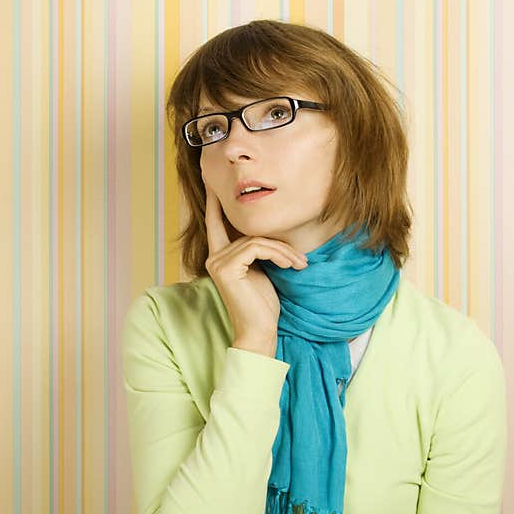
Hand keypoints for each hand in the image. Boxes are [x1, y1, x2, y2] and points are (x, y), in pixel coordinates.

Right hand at [204, 187, 307, 355]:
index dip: (215, 202)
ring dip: (285, 252)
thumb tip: (267, 232)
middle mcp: (214, 257)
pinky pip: (257, 248)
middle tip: (301, 260)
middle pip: (249, 231)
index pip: (216, 223)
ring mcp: (217, 262)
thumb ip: (256, 250)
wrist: (260, 331)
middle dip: (279, 243)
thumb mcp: (261, 271)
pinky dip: (279, 255)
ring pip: (257, 240)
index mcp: (220, 257)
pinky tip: (292, 267)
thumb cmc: (263, 305)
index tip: (213, 182)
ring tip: (301, 266)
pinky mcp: (226, 268)